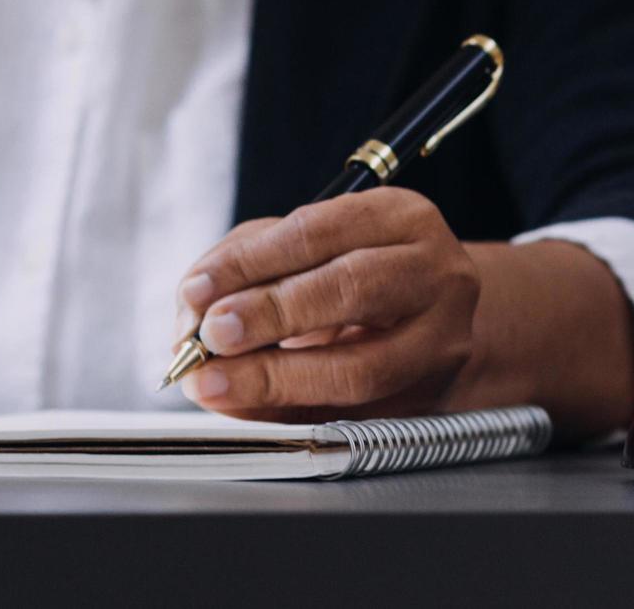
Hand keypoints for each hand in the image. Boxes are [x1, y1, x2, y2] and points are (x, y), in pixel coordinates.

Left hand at [173, 188, 478, 421]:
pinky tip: (247, 408)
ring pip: (360, 366)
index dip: (250, 263)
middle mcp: (435, 273)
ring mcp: (442, 341)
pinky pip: (351, 417)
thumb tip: (191, 316)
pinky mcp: (431, 398)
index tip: (196, 292)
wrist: (435, 322)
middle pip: (351, 289)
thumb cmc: (362, 273)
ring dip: (275, 377)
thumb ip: (248, 267)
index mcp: (401, 217)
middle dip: (269, 314)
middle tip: (211, 335)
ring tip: (216, 382)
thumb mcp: (312, 246)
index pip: (318, 231)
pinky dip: (289, 414)